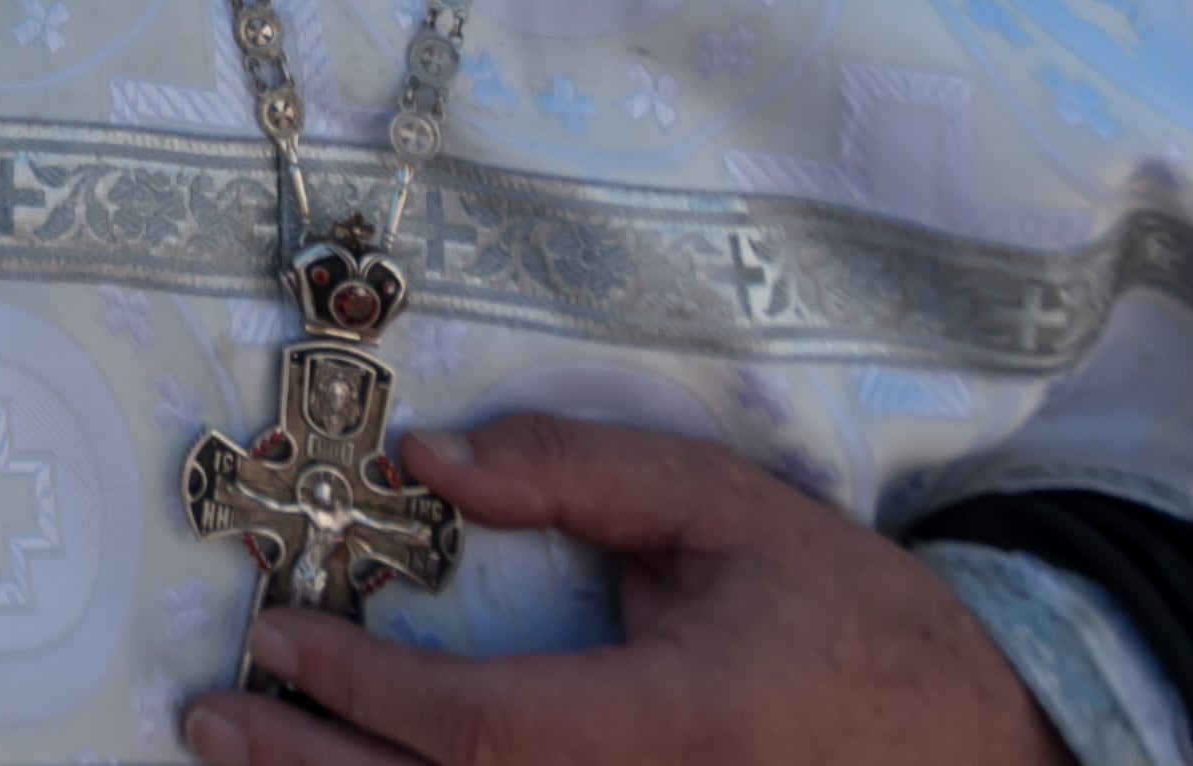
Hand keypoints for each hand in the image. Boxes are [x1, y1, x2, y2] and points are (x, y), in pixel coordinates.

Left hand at [180, 415, 1073, 765]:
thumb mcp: (730, 510)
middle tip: (211, 719)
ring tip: (247, 760)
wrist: (980, 742)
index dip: (364, 692)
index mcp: (678, 727)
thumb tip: (430, 456)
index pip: (483, 729)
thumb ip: (581, 469)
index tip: (277, 640)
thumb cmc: (851, 622)